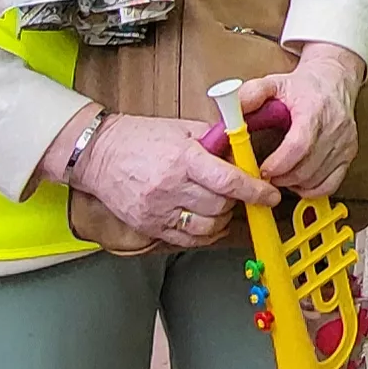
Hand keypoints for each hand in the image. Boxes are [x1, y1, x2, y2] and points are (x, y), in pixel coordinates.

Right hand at [70, 111, 276, 247]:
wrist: (98, 154)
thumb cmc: (140, 138)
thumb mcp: (181, 129)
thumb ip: (214, 141)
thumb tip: (244, 150)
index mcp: (183, 158)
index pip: (228, 180)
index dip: (254, 190)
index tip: (269, 195)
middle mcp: (171, 186)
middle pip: (220, 206)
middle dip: (237, 201)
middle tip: (238, 192)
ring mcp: (159, 210)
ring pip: (208, 227)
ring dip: (221, 219)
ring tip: (219, 204)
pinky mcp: (149, 226)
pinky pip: (188, 239)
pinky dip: (204, 233)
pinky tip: (205, 220)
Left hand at [244, 42, 366, 198]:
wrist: (334, 80)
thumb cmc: (302, 86)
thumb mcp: (273, 83)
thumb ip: (250, 95)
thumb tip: (231, 113)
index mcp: (314, 108)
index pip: (299, 145)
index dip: (279, 163)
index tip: (262, 170)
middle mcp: (334, 127)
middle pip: (307, 168)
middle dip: (281, 177)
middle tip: (264, 175)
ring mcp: (345, 143)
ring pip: (318, 180)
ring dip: (294, 184)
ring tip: (279, 174)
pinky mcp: (350, 154)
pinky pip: (330, 185)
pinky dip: (311, 188)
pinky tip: (298, 179)